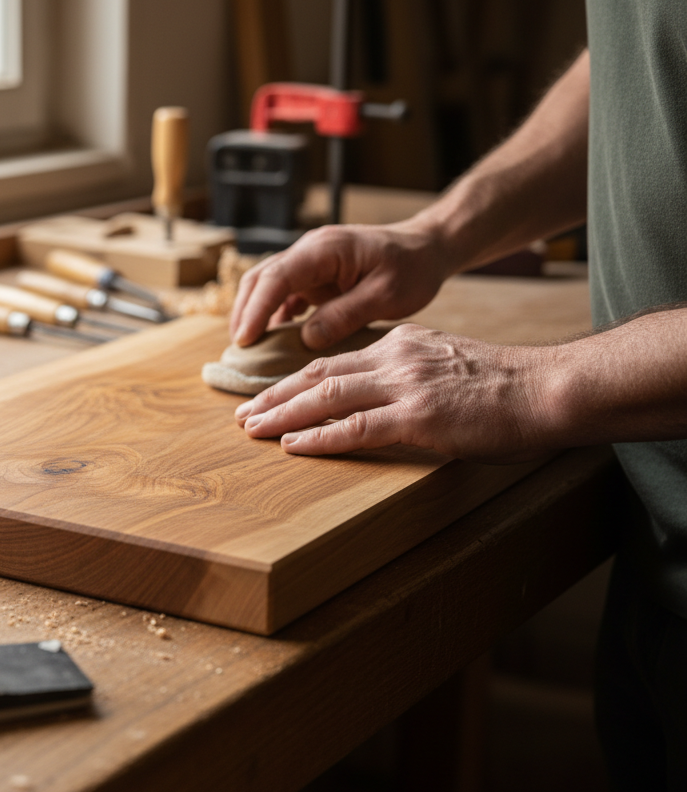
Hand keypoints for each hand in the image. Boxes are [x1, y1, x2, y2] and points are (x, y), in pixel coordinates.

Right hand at [229, 221, 450, 349]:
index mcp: (325, 249)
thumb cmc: (412, 268)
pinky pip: (283, 293)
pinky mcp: (314, 275)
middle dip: (244, 312)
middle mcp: (310, 251)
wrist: (426, 249)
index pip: (277, 277)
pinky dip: (272, 314)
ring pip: (267, 285)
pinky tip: (271, 338)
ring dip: (254, 313)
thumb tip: (306, 339)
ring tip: (248, 347)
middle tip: (239, 348)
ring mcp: (309, 262)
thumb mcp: (386, 296)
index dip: (256, 309)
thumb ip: (345, 315)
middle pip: (261, 278)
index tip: (245, 340)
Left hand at [234, 324, 557, 462]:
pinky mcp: (419, 416)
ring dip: (283, 415)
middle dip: (274, 395)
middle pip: (318, 373)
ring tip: (252, 430)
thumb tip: (387, 400)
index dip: (293, 379)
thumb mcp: (449, 366)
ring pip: (327, 396)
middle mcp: (396, 358)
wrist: (548, 388)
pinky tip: (294, 446)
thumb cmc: (507, 387)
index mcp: (402, 345)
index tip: (266, 394)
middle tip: (242, 413)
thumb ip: (412, 376)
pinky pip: (355, 428)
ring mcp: (406, 386)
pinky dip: (320, 438)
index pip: (334, 360)